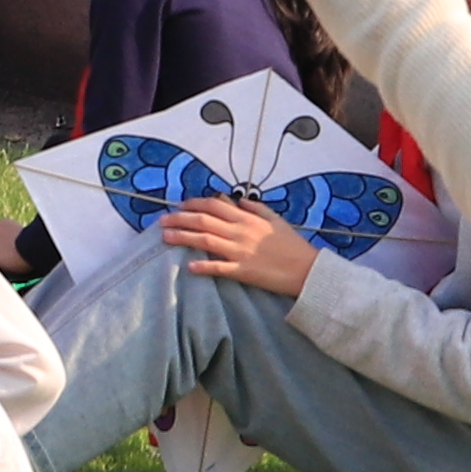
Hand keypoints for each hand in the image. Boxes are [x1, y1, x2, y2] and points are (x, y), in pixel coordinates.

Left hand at [160, 198, 318, 297]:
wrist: (308, 270)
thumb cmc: (293, 245)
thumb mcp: (276, 220)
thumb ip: (256, 208)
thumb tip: (237, 200)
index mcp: (247, 218)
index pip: (213, 206)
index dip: (193, 204)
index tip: (180, 206)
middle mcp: (240, 232)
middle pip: (203, 221)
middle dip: (180, 218)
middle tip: (162, 220)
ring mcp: (240, 251)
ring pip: (205, 240)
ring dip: (183, 238)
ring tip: (166, 238)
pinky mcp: (243, 271)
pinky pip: (219, 268)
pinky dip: (204, 266)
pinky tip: (190, 267)